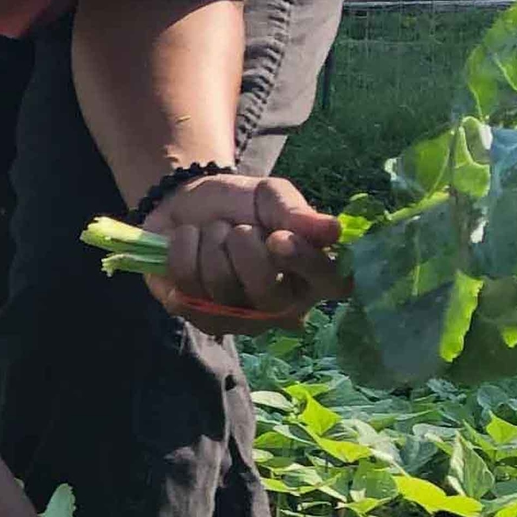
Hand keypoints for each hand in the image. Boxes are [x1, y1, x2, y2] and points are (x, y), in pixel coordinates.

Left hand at [145, 172, 344, 330]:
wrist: (186, 204)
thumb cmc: (241, 205)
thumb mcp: (270, 196)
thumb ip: (297, 212)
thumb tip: (333, 230)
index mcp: (313, 276)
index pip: (330, 283)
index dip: (303, 262)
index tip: (278, 237)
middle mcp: (283, 308)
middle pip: (268, 292)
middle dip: (243, 244)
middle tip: (237, 228)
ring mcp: (239, 320)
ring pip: (221, 286)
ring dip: (210, 243)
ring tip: (213, 234)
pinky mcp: (199, 318)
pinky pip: (186, 286)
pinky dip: (183, 251)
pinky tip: (191, 246)